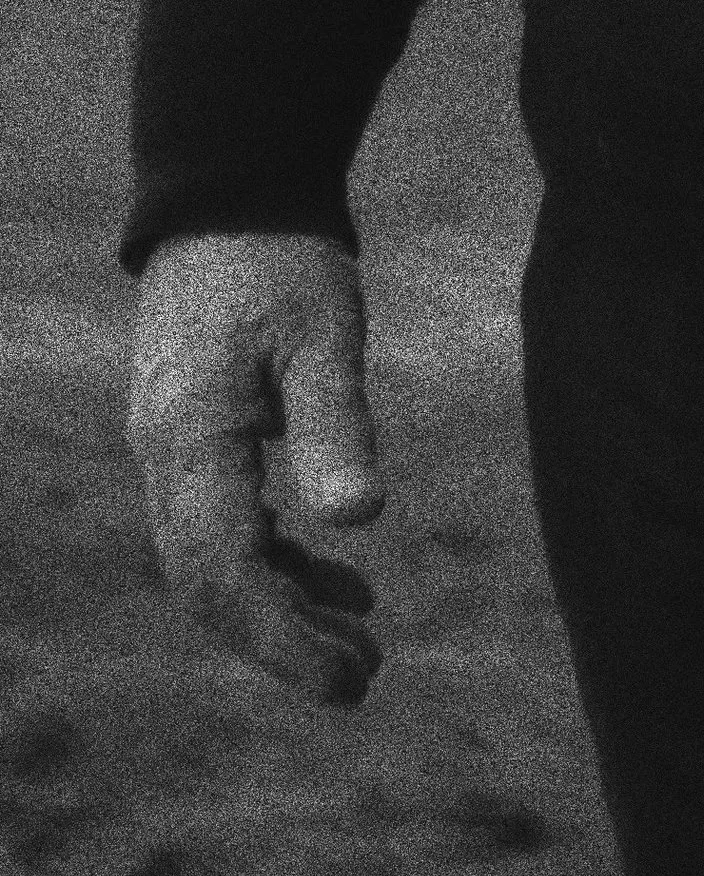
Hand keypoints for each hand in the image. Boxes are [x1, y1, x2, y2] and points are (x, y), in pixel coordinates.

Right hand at [127, 230, 387, 707]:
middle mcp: (166, 458)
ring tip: (365, 642)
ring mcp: (171, 449)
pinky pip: (222, 525)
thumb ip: (335, 422)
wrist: (230, 195)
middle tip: (364, 679)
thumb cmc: (281, 257)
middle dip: (282, 641)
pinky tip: (336, 574)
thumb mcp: (323, 331)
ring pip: (214, 561)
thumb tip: (360, 519)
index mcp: (190, 441)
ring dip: (283, 607)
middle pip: (210, 585)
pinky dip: (276, 560)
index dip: (278, 638)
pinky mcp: (193, 435)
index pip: (221, 574)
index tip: (344, 678)